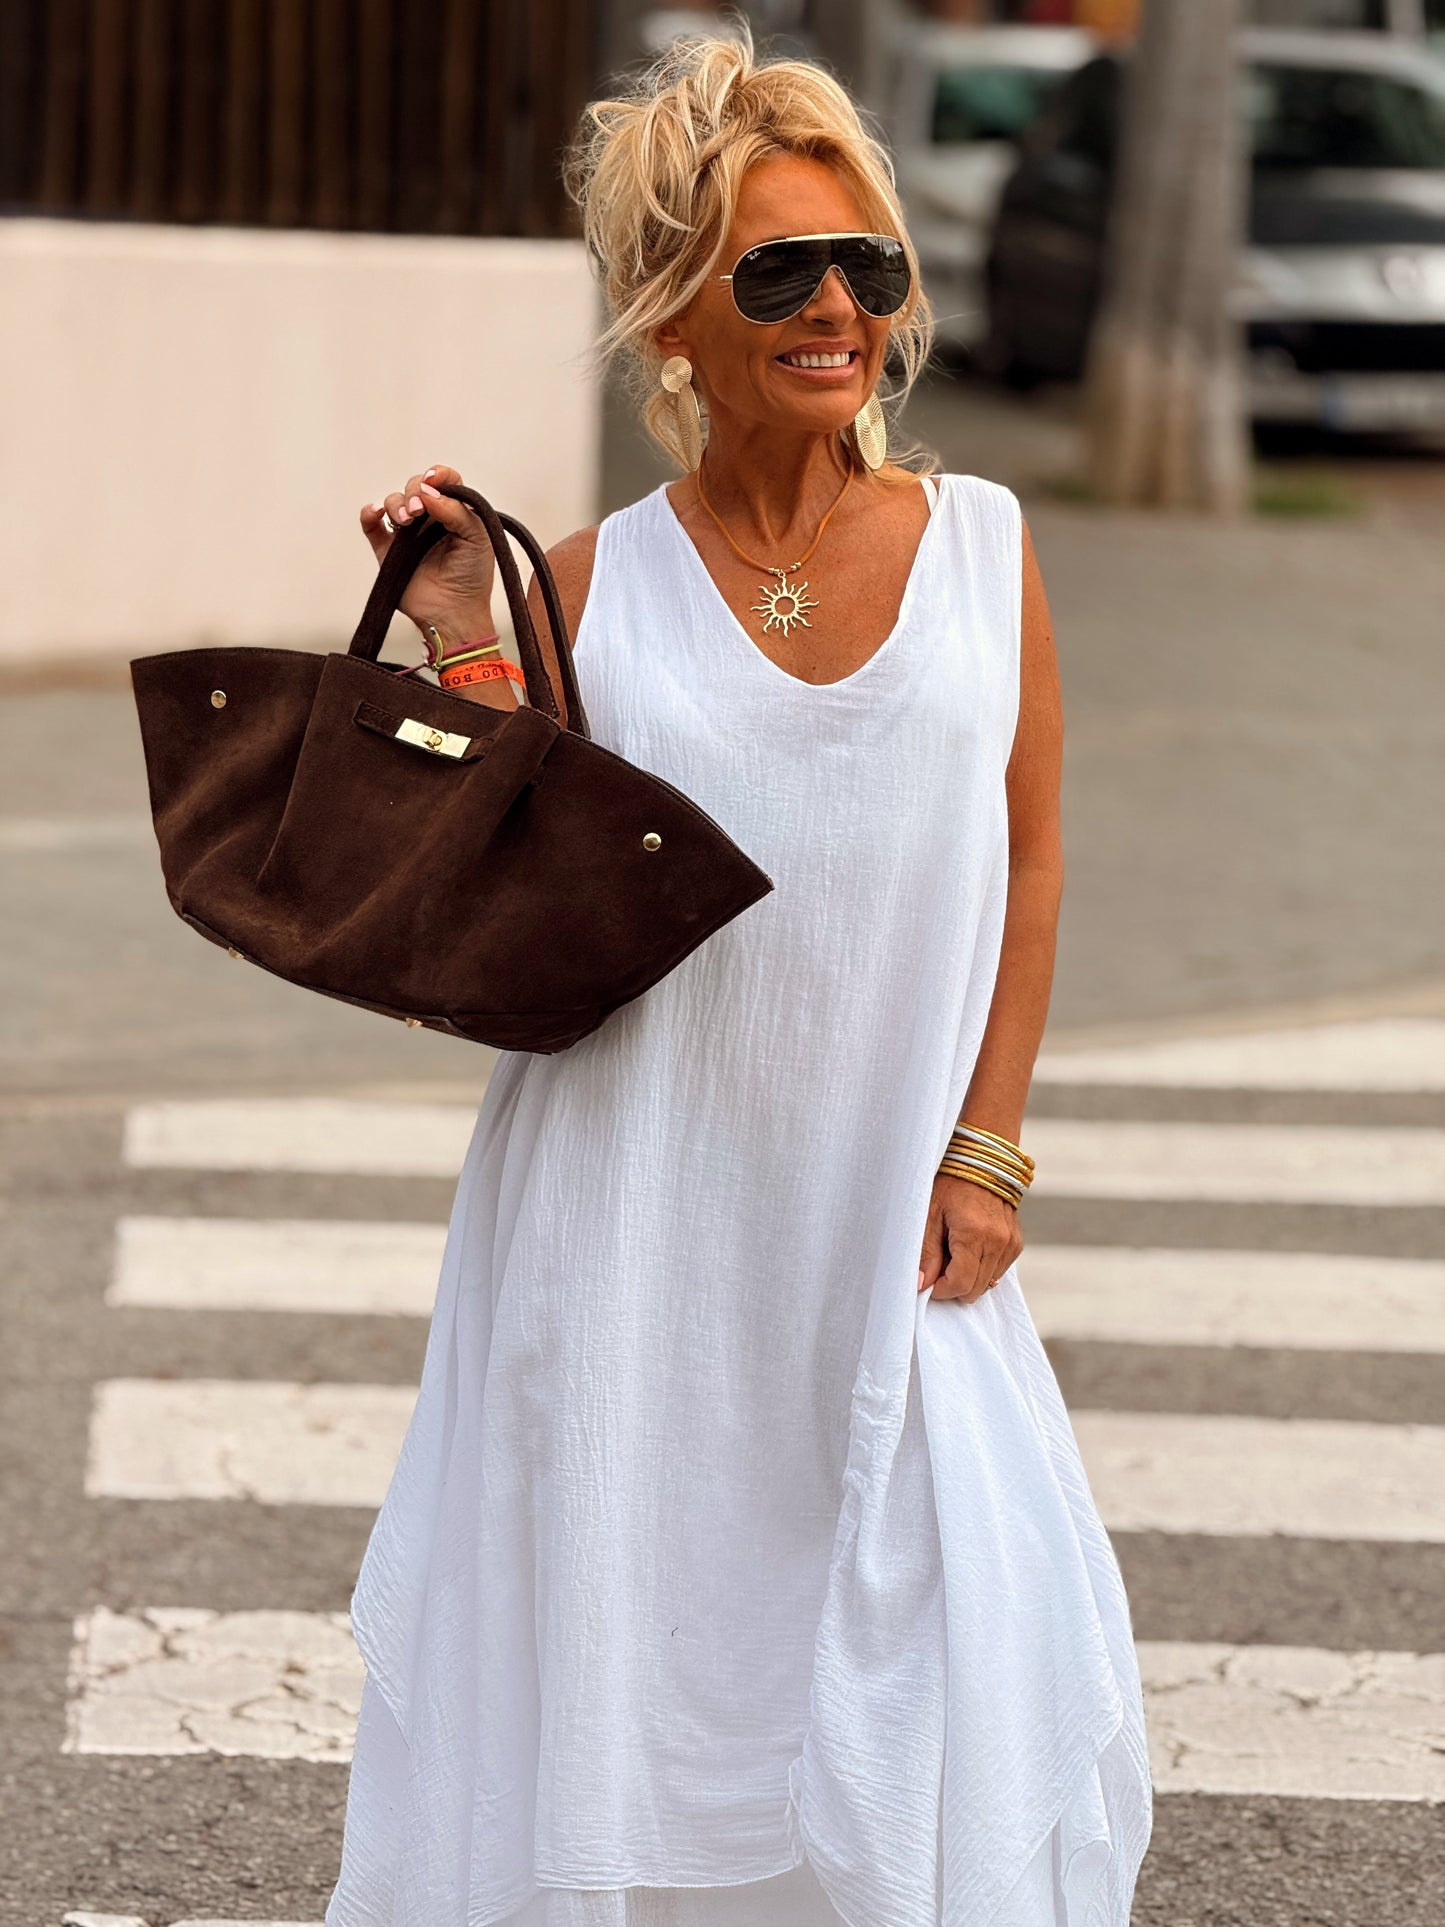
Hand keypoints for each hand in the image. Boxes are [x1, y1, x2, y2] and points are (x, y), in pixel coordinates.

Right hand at [359, 463, 495, 641]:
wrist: (454, 614)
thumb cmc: (472, 579)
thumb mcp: (478, 539)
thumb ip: (457, 511)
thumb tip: (428, 492)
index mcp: (455, 513)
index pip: (444, 481)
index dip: (438, 475)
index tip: (434, 479)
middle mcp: (430, 520)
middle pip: (415, 487)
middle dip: (414, 491)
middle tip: (419, 510)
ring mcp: (407, 534)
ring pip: (392, 502)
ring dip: (395, 504)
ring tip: (406, 521)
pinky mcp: (388, 551)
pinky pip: (371, 524)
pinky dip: (369, 514)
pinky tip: (376, 514)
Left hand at [917, 1174, 1022, 1304]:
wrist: (982, 1161)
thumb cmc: (950, 1183)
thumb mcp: (929, 1214)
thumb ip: (926, 1252)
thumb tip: (921, 1284)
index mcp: (974, 1234)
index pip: (960, 1284)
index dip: (940, 1290)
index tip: (928, 1282)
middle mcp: (998, 1242)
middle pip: (974, 1290)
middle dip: (953, 1286)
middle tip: (937, 1266)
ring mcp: (1010, 1244)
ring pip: (987, 1284)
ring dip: (968, 1277)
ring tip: (953, 1252)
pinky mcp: (1016, 1243)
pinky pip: (997, 1271)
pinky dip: (981, 1269)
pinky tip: (969, 1249)